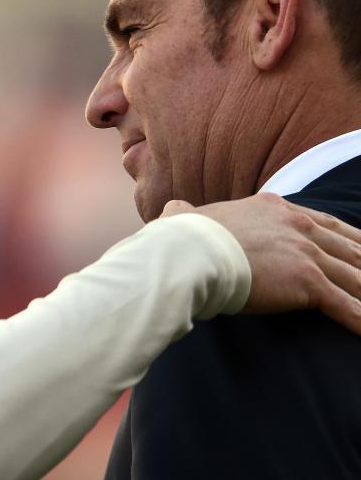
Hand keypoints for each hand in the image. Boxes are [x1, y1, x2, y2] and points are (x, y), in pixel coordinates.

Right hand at [162, 193, 360, 333]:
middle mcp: (297, 225)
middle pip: (351, 247)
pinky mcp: (308, 282)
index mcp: (274, 208)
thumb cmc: (181, 240)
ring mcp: (306, 253)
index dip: (351, 239)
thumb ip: (185, 212)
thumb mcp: (186, 217)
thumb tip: (173, 210)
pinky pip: (348, 306)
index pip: (326, 223)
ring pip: (357, 277)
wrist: (188, 254)